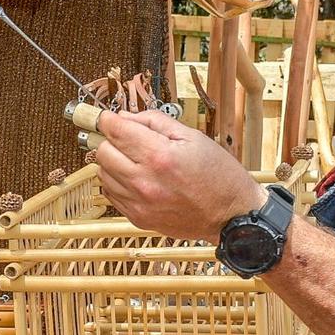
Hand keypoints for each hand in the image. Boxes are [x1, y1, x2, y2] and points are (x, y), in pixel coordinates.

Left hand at [93, 109, 265, 241]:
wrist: (231, 215)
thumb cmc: (218, 176)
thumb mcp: (193, 137)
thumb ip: (155, 122)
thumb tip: (124, 116)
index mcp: (159, 156)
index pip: (115, 130)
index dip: (106, 119)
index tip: (107, 117)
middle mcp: (144, 181)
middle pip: (102, 151)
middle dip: (111, 140)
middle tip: (125, 139)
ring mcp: (139, 203)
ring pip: (102, 174)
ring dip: (113, 162)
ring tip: (134, 160)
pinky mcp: (138, 218)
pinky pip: (111, 195)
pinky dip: (117, 183)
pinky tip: (136, 178)